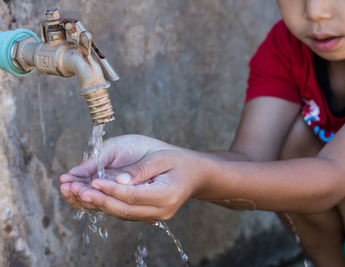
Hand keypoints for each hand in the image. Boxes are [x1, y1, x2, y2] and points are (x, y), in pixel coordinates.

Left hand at [60, 135, 206, 221]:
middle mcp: (160, 211)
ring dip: (95, 203)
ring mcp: (153, 215)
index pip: (133, 196)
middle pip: (123, 210)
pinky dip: (103, 203)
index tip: (92, 180)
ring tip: (72, 192)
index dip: (111, 190)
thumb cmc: (178, 161)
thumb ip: (141, 170)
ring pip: (120, 213)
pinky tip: (85, 194)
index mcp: (167, 195)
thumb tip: (118, 181)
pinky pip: (121, 211)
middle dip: (97, 200)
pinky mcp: (145, 214)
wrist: (194, 174)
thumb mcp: (162, 157)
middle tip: (74, 190)